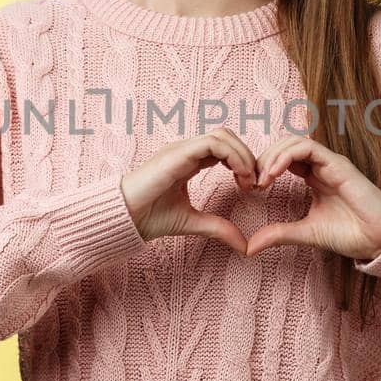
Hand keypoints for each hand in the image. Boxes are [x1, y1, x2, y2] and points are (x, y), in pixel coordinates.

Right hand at [120, 127, 263, 255]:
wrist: (124, 218)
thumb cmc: (149, 217)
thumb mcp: (192, 222)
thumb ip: (218, 228)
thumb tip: (244, 246)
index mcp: (188, 161)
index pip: (223, 149)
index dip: (242, 163)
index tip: (250, 187)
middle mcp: (186, 151)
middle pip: (226, 136)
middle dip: (247, 156)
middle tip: (255, 183)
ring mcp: (181, 149)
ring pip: (222, 135)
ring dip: (243, 155)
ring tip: (249, 180)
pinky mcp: (177, 154)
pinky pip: (213, 143)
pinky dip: (233, 156)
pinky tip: (239, 176)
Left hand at [244, 134, 380, 261]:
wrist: (379, 239)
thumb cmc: (350, 234)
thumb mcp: (305, 233)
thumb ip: (279, 234)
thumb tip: (250, 247)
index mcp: (314, 177)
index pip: (283, 159)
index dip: (264, 167)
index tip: (251, 187)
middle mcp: (321, 166)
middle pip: (285, 146)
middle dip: (264, 159)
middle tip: (251, 181)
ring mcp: (330, 163)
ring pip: (294, 141)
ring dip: (273, 155)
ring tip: (262, 178)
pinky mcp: (338, 164)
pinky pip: (308, 148)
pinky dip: (287, 155)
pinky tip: (274, 173)